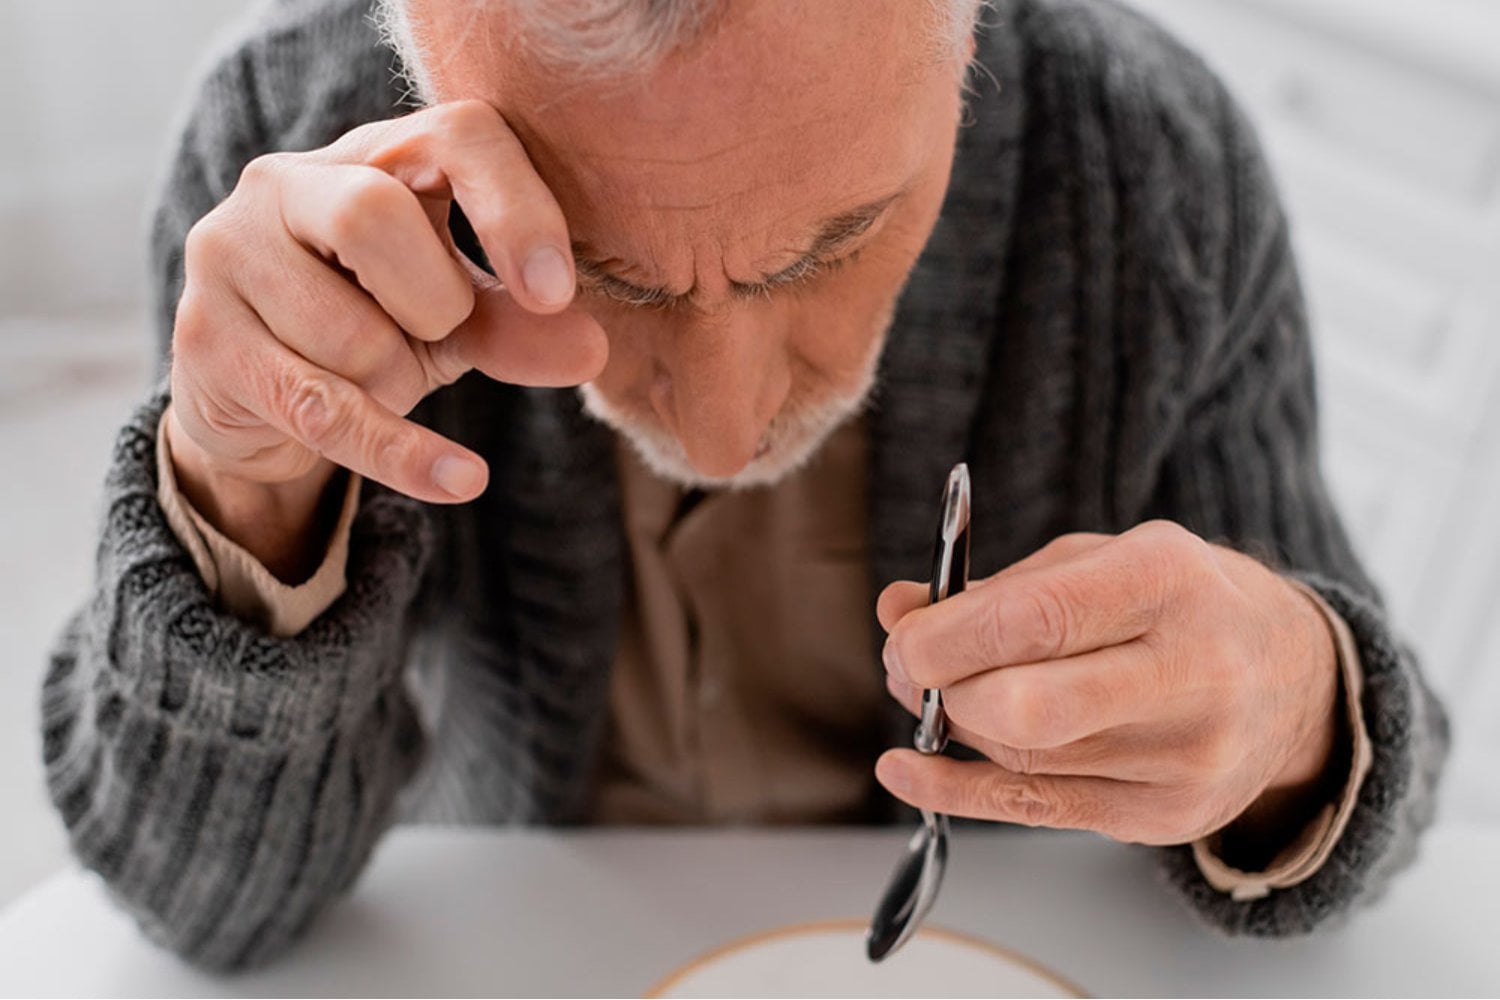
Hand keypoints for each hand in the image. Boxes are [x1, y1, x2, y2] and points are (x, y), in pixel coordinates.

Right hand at [167, 100, 607, 575]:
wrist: (259, 394)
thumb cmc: (374, 325)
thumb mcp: (459, 320)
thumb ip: (521, 325)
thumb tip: (592, 349)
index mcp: (375, 153)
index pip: (457, 135)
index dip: (514, 208)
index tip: (554, 291)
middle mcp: (287, 182)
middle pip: (374, 216)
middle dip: (434, 302)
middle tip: (436, 333)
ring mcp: (230, 254)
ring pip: (349, 332)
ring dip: (395, 381)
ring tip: (378, 377)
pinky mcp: (207, 339)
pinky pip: (325, 409)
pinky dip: (404, 453)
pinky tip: (462, 479)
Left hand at [875, 521, 1340, 846]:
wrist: (1296, 678)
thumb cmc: (1179, 604)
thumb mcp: (1099, 561)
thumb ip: (998, 588)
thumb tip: (897, 611)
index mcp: (1168, 581)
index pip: (1039, 619)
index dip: (948, 637)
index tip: (903, 638)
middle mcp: (1190, 671)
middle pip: (1031, 707)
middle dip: (945, 692)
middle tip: (909, 670)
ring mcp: (1186, 755)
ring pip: (1026, 759)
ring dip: (953, 729)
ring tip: (929, 697)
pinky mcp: (1170, 814)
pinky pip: (1039, 811)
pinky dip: (958, 790)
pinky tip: (908, 770)